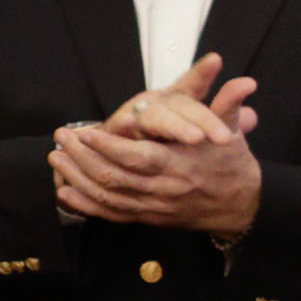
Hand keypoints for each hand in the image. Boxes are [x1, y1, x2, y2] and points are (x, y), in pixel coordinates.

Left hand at [47, 54, 265, 240]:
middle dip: (82, 158)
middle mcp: (164, 189)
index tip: (86, 131)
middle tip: (61, 139)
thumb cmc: (230, 162)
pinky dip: (86, 205)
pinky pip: (111, 215)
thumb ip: (228, 104)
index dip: (108, 146)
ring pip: (108, 196)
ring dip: (77, 178)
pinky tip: (66, 191)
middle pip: (114, 177)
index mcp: (181, 164)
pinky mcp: (148, 218)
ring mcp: (154, 207)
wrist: (240, 205)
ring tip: (56, 158)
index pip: (139, 158)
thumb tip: (244, 82)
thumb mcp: (230, 131)